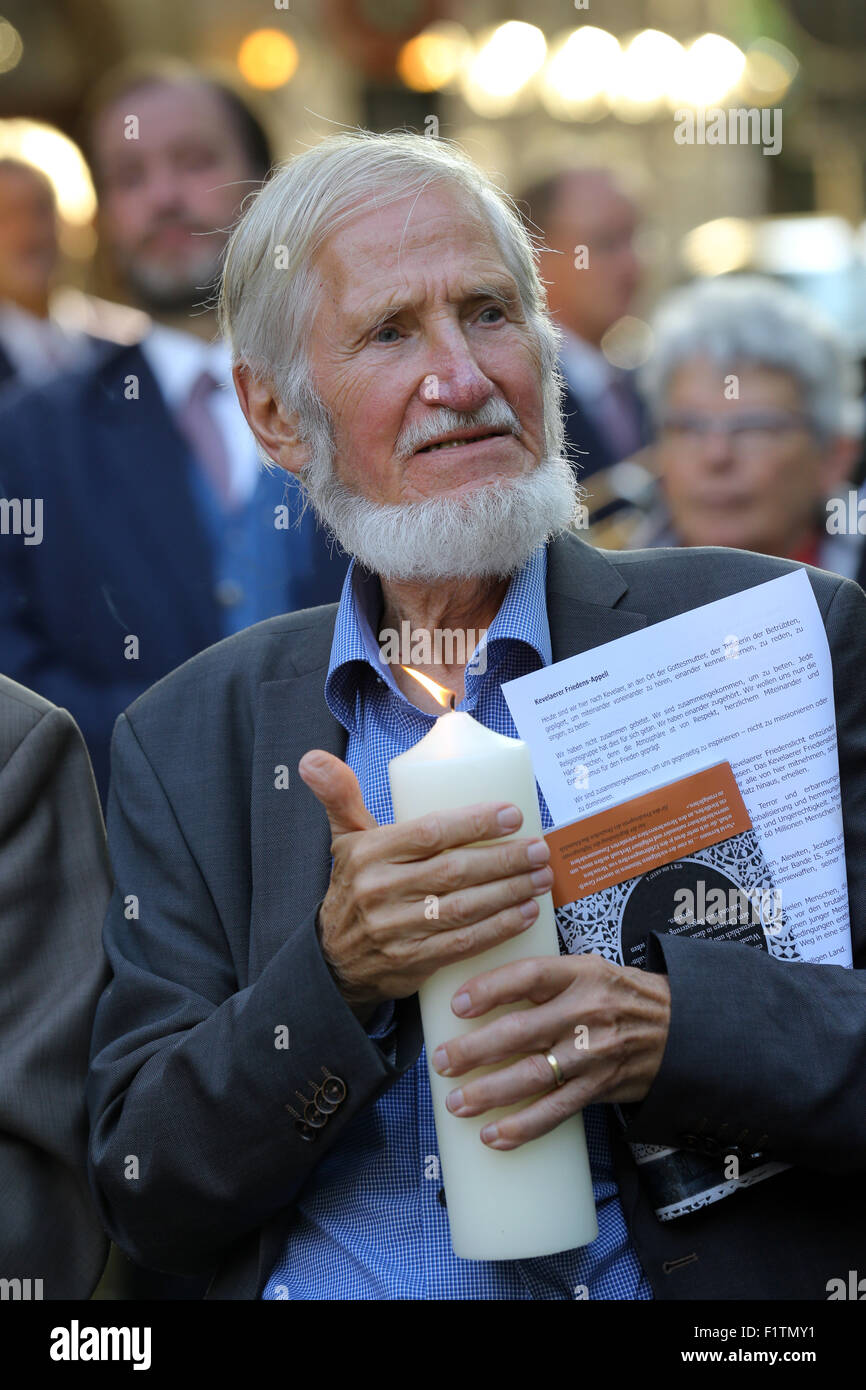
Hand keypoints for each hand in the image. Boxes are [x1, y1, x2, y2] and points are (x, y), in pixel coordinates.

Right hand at [297, 750, 554, 1009]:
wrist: (333, 959)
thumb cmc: (354, 887)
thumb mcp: (345, 839)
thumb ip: (340, 796)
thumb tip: (312, 758)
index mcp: (369, 853)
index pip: (430, 832)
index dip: (475, 823)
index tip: (513, 815)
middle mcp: (380, 891)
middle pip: (455, 871)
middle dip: (504, 859)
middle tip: (540, 848)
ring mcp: (396, 929)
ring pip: (464, 907)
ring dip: (510, 892)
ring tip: (541, 877)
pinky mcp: (412, 962)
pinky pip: (463, 943)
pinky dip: (498, 928)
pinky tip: (525, 913)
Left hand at [430, 952, 670, 1148]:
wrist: (678, 1028)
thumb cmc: (620, 995)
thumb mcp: (588, 969)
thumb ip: (543, 978)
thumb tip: (480, 989)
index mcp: (580, 974)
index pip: (529, 977)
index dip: (490, 989)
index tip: (457, 1005)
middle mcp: (586, 1013)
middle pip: (521, 1032)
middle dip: (474, 1050)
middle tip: (441, 1061)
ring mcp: (593, 1054)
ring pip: (534, 1076)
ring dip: (489, 1093)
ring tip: (456, 1102)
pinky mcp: (599, 1088)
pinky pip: (556, 1111)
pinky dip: (523, 1127)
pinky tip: (494, 1135)